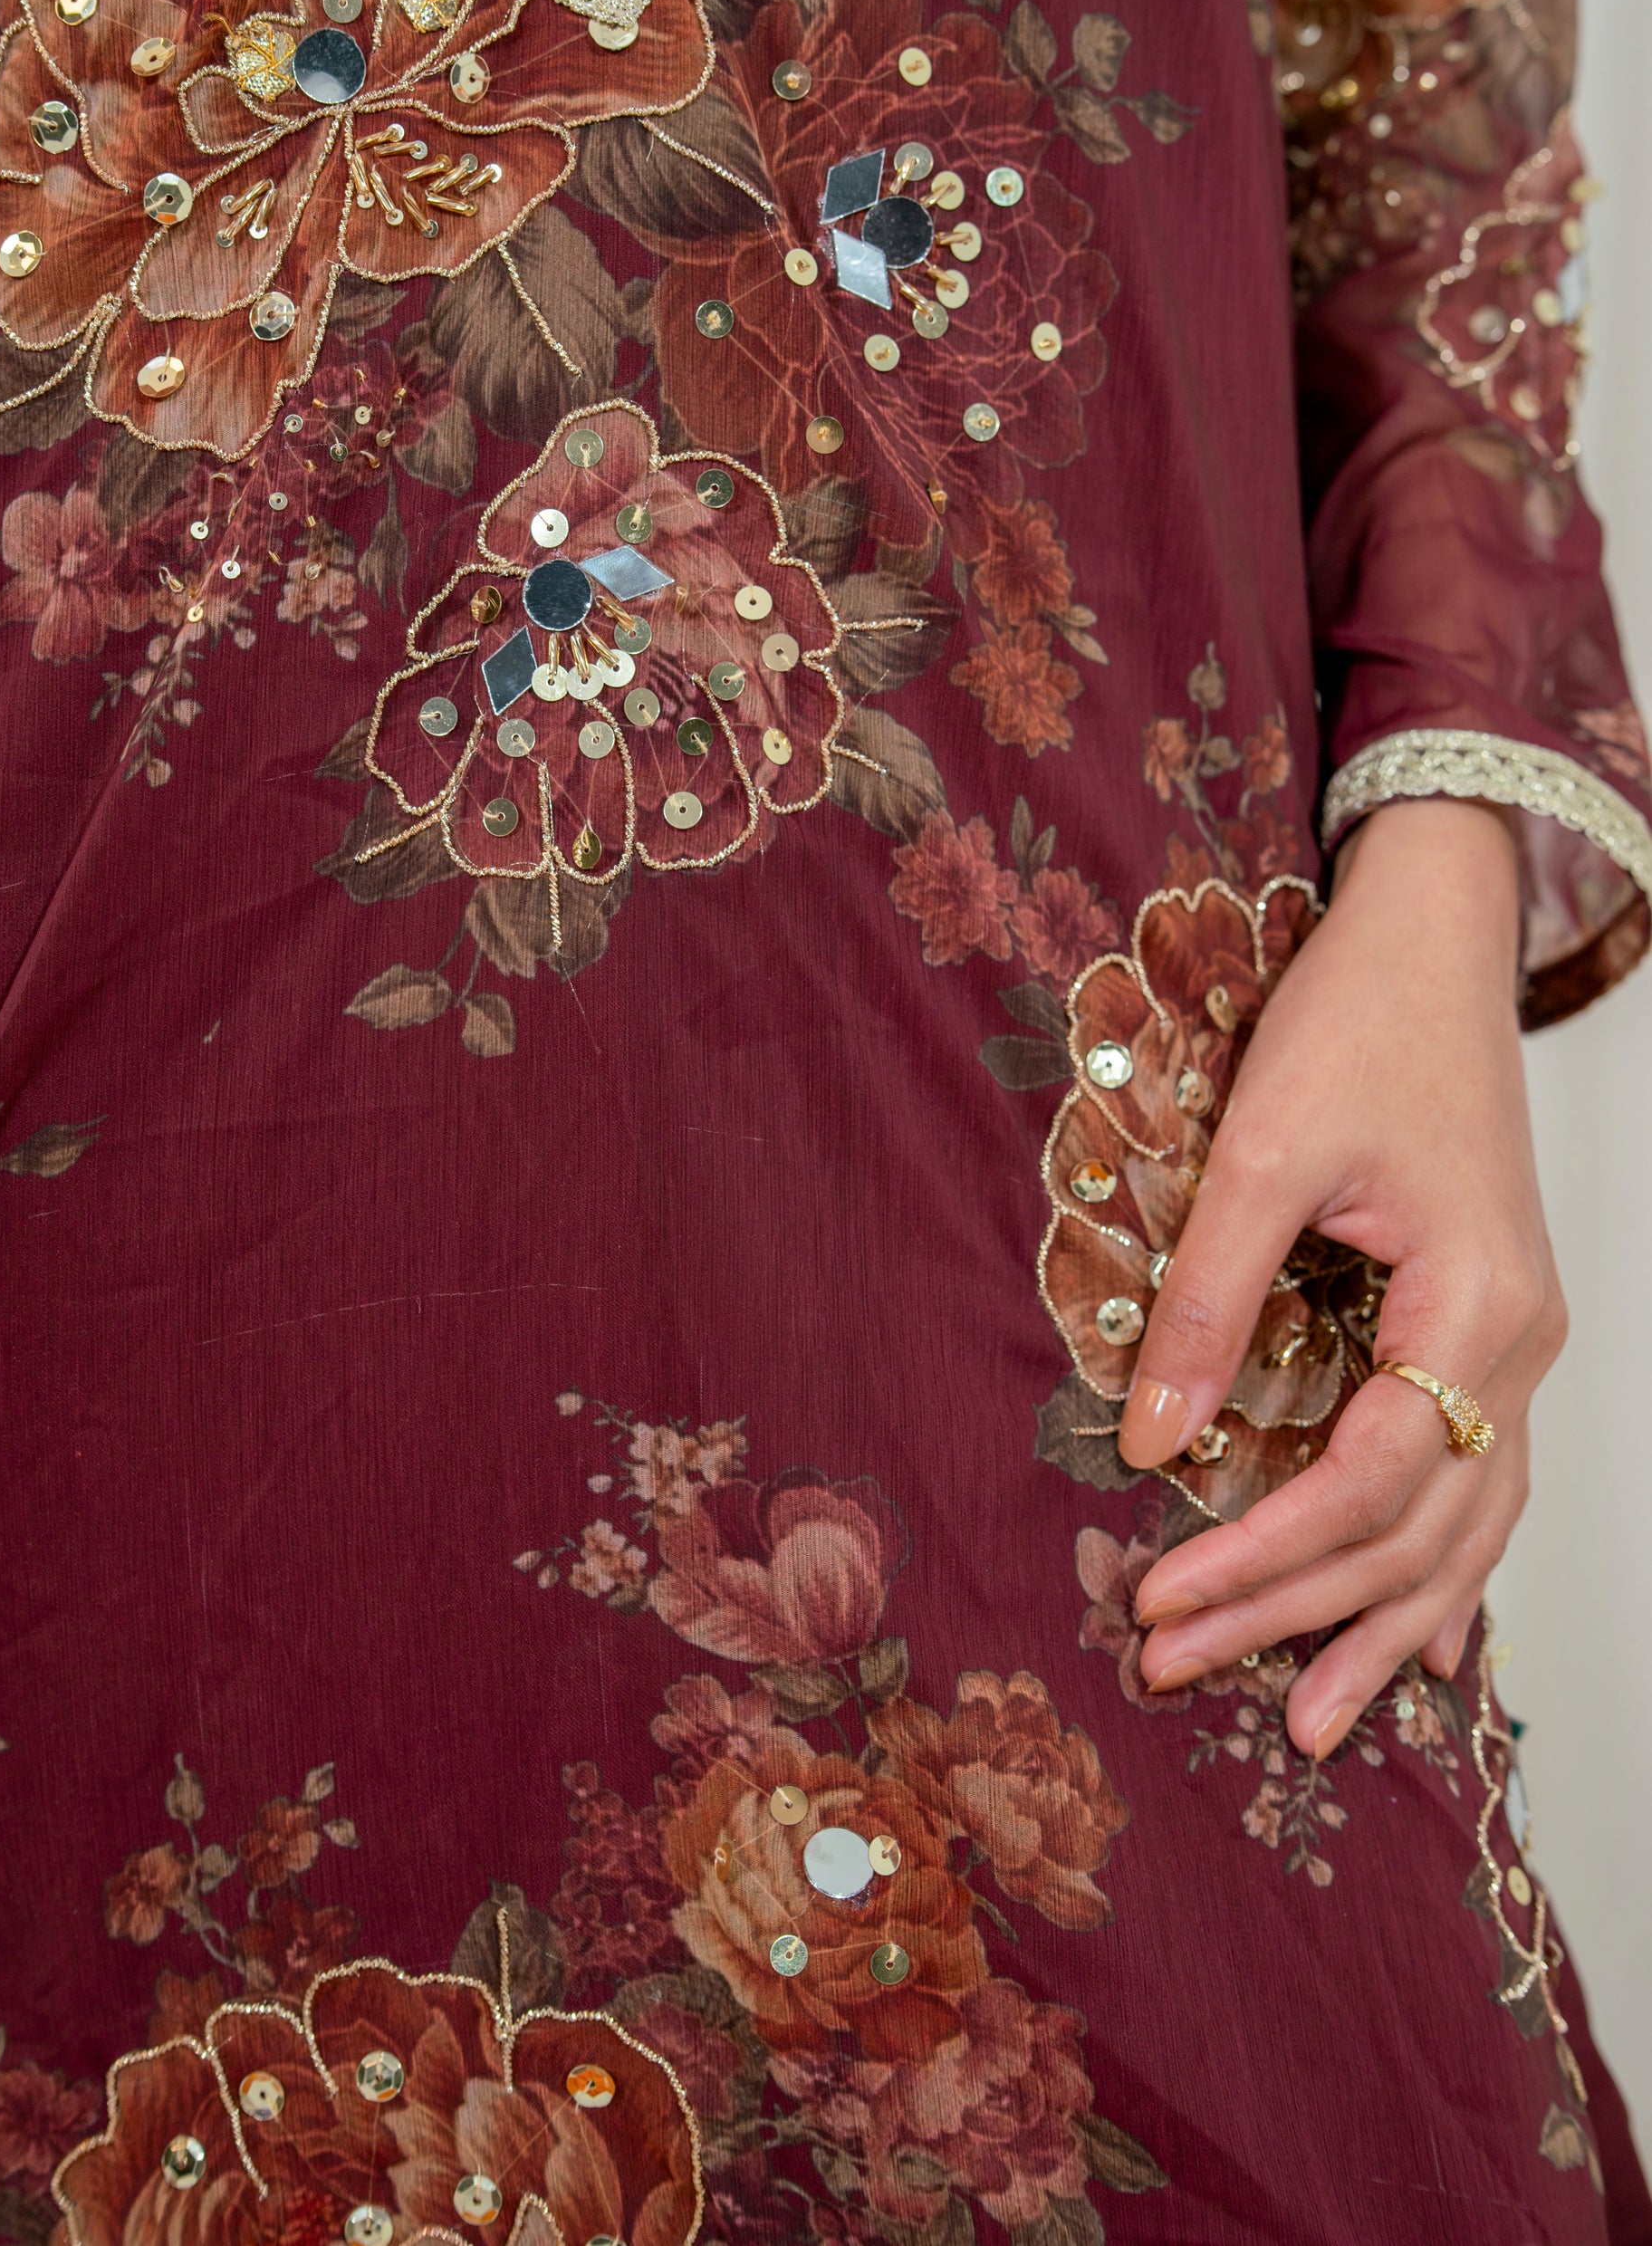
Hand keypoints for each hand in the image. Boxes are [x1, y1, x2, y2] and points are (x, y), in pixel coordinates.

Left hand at [1119, 797, 1562, 1757]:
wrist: (1431, 943)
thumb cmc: (1358, 1022)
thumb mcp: (1267, 1148)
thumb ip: (1208, 1295)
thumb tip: (1147, 1442)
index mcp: (1475, 1303)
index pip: (1367, 1476)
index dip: (1262, 1552)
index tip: (1157, 1596)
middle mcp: (1519, 1344)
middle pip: (1414, 1525)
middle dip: (1296, 1610)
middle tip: (1179, 1668)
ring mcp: (1518, 1344)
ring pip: (1463, 1524)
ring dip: (1379, 1622)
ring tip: (1314, 1723)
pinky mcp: (1490, 1330)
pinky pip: (1479, 1483)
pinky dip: (1440, 1567)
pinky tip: (1423, 1642)